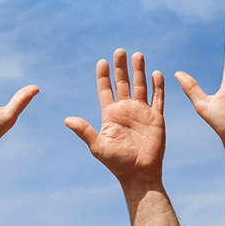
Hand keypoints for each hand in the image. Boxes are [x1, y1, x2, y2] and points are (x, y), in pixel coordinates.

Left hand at [65, 49, 165, 184]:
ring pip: (140, 86)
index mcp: (110, 115)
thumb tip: (66, 119)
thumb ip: (84, 131)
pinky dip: (157, 86)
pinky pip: (158, 98)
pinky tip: (155, 73)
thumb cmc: (116, 163)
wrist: (139, 174)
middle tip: (119, 51)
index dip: (103, 76)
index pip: (105, 90)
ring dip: (139, 71)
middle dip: (121, 67)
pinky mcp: (156, 118)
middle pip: (122, 83)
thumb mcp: (97, 147)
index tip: (101, 62)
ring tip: (137, 54)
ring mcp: (141, 113)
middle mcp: (125, 110)